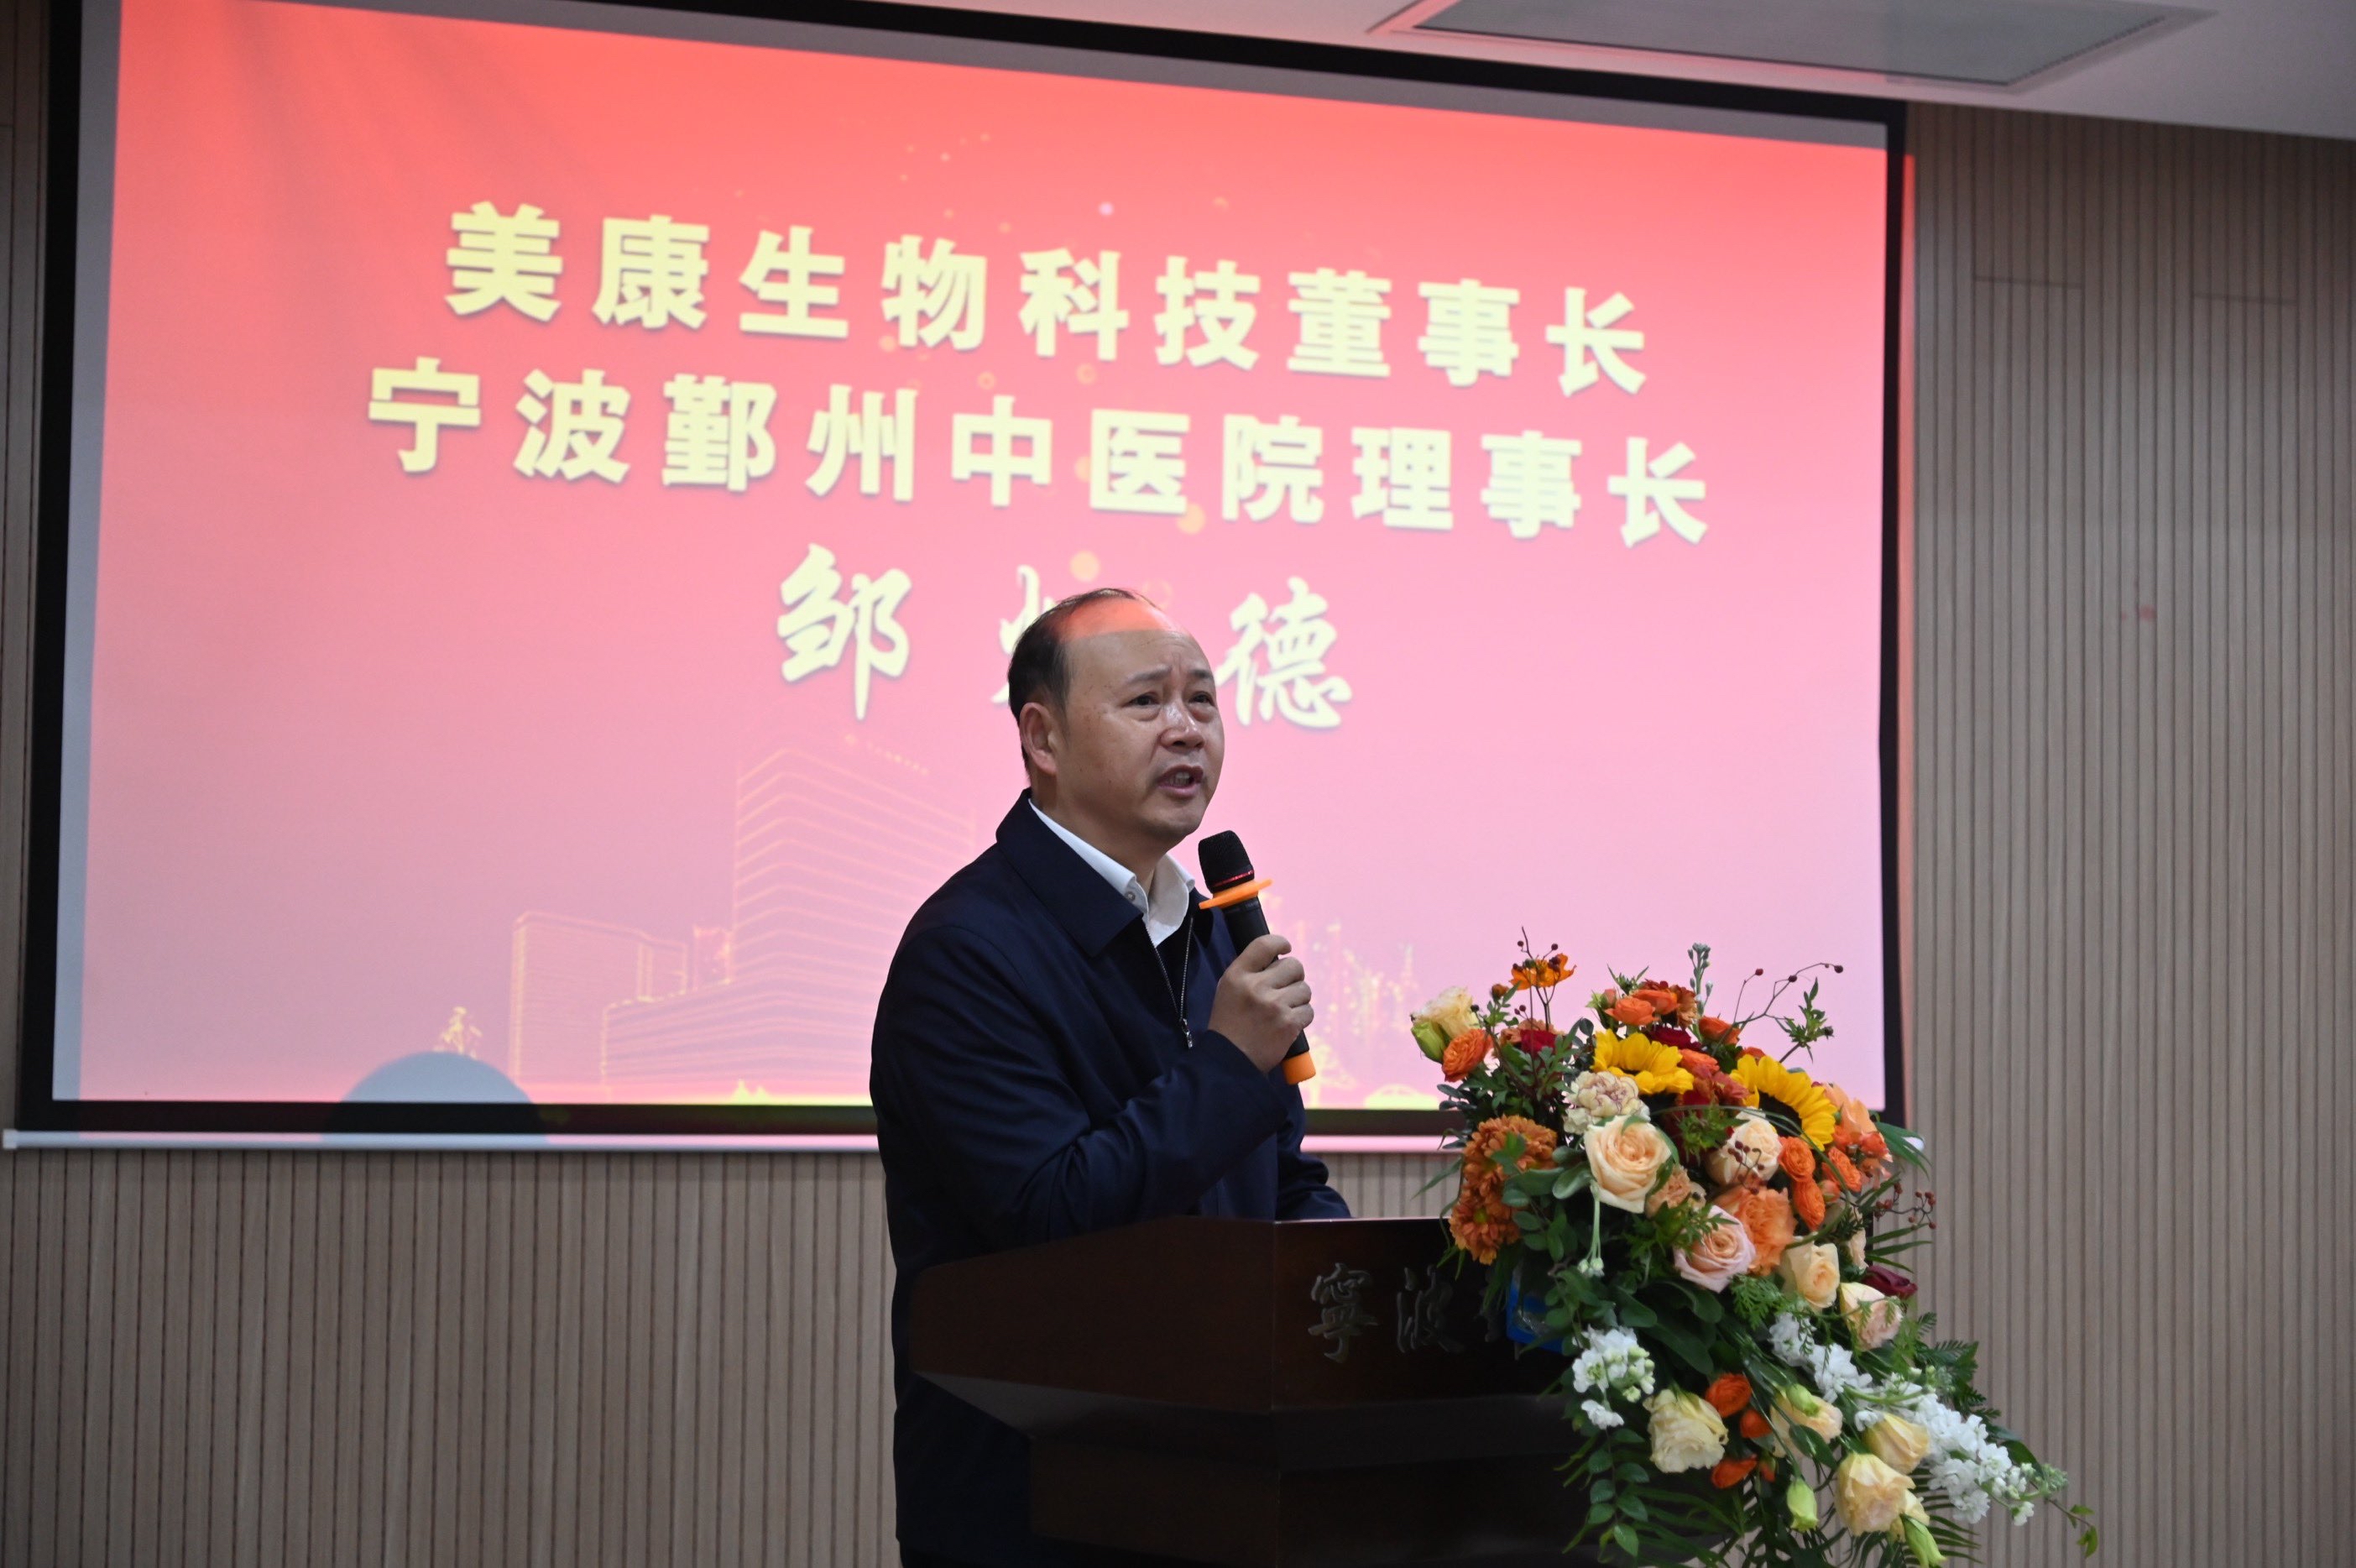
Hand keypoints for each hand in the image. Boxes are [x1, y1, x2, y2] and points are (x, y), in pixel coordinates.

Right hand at [1207, 933, 1312, 1073]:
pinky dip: (1302, 1017)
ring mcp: (1274, 1005)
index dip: (1281, 942)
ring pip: (1304, 989)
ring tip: (1283, 1011)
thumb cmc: (1229, 1025)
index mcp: (1238, 975)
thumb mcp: (1228, 990)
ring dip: (1298, 999)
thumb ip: (1249, 972)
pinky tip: (1289, 1024)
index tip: (1286, 948)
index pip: (1265, 944)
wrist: (1230, 1061)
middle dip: (1294, 976)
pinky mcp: (1289, 1024)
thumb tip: (1278, 957)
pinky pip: (1309, 1010)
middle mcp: (1256, 987)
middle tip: (1286, 988)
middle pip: (1294, 965)